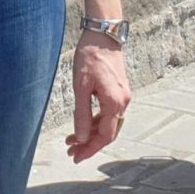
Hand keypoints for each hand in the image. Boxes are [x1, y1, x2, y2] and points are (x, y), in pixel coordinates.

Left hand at [67, 36, 131, 163]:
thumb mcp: (81, 87)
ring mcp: (123, 97)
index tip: (76, 158)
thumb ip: (81, 114)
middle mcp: (123, 102)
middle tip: (71, 152)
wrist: (103, 35)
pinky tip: (82, 125)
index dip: (90, 149)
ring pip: (108, 124)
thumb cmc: (90, 57)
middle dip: (89, 145)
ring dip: (91, 134)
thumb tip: (81, 138)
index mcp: (115, 103)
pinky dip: (95, 122)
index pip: (104, 136)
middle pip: (108, 133)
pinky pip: (109, 114)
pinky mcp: (119, 92)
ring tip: (71, 140)